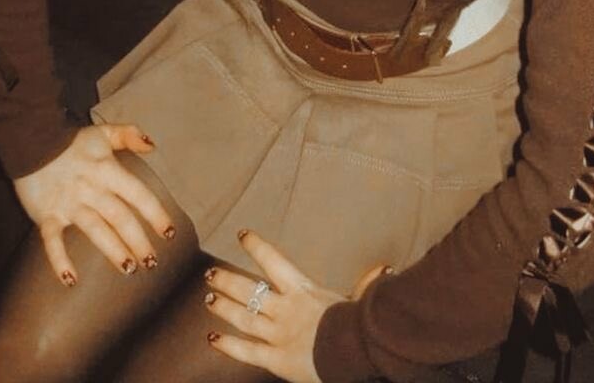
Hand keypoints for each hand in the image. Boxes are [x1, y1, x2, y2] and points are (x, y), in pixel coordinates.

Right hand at [13, 123, 175, 284]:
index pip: (138, 194)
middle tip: (152, 263)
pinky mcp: (47, 214)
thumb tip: (152, 146)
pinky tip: (70, 280)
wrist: (30, 140)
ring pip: (95, 230)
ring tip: (129, 269)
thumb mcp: (103, 132)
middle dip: (138, 241)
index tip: (169, 233)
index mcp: (107, 170)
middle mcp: (91, 188)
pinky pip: (53, 240)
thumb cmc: (71, 141)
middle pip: (120, 217)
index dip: (155, 214)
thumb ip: (129, 135)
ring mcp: (69, 203)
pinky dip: (59, 260)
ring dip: (113, 250)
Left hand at [203, 230, 390, 382]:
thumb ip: (366, 285)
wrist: (353, 353)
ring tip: (208, 298)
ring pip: (243, 317)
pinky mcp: (276, 359)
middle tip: (210, 273)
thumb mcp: (360, 301)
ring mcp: (278, 334)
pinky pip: (247, 351)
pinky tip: (212, 339)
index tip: (241, 234)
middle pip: (249, 290)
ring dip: (223, 307)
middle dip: (228, 281)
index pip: (274, 261)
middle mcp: (286, 308)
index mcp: (304, 289)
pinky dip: (228, 345)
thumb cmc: (358, 326)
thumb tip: (385, 269)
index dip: (255, 247)